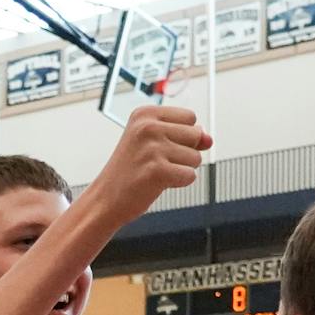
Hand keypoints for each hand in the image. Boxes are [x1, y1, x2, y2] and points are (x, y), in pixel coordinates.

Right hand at [87, 104, 211, 223]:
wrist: (105, 200)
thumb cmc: (131, 171)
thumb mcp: (154, 143)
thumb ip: (185, 135)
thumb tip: (209, 139)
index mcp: (145, 114)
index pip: (190, 117)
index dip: (182, 136)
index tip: (157, 147)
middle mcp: (147, 127)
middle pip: (195, 135)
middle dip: (184, 153)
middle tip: (155, 162)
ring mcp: (152, 148)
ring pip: (195, 157)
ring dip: (180, 169)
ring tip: (155, 173)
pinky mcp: (157, 171)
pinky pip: (190, 176)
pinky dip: (178, 183)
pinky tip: (157, 184)